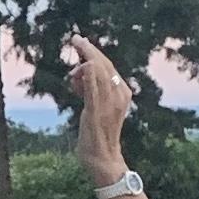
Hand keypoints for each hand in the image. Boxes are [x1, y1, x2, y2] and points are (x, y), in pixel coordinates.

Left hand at [66, 35, 134, 180]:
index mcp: (123, 93)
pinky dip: (89, 76)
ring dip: (86, 57)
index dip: (95, 53)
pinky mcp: (95, 113)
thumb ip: (94, 90)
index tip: (83, 43)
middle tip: (76, 38)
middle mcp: (119, 96)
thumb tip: (82, 72)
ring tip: (76, 48)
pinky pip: (93, 91)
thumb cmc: (100, 134)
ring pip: (99, 73)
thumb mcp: (99, 107)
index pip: (109, 67)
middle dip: (89, 50)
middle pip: (104, 66)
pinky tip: (84, 65)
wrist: (104, 159)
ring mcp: (108, 104)